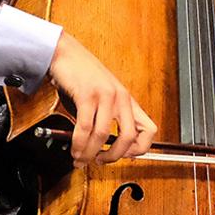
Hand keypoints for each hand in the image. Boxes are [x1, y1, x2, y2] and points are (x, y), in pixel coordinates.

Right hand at [47, 31, 156, 166]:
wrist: (65, 53)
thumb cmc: (82, 76)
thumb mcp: (103, 96)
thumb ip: (109, 117)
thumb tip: (106, 146)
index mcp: (128, 100)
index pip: (149, 130)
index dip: (140, 149)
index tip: (125, 157)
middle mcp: (121, 98)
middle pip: (128, 137)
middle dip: (114, 156)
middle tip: (100, 161)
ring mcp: (105, 95)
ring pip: (104, 135)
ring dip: (90, 152)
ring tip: (81, 159)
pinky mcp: (87, 94)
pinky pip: (85, 127)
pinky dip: (79, 143)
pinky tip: (75, 149)